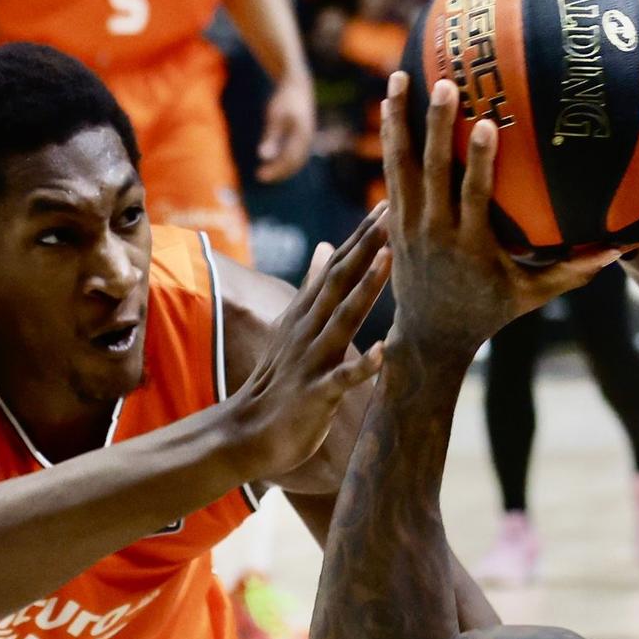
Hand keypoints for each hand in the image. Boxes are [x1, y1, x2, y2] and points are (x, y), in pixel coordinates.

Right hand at [227, 208, 390, 481]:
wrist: (246, 433)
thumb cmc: (279, 382)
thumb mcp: (294, 326)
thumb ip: (312, 287)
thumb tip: (325, 246)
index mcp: (307, 314)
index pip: (336, 267)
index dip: (361, 237)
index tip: (387, 205)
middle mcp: (308, 330)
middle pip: (339, 281)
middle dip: (366, 247)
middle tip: (392, 212)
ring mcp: (311, 361)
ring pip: (342, 319)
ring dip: (366, 289)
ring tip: (389, 259)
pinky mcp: (315, 395)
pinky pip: (342, 379)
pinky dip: (362, 366)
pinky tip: (383, 354)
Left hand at [257, 74, 315, 180]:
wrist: (298, 86)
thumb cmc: (284, 99)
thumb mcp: (274, 116)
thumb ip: (271, 137)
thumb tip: (263, 156)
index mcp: (301, 135)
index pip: (288, 160)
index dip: (275, 170)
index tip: (259, 175)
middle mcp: (307, 140)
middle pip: (294, 164)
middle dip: (277, 173)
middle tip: (259, 177)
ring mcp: (307, 140)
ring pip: (297, 162)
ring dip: (282, 170)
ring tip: (265, 174)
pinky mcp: (304, 138)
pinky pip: (297, 156)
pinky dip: (285, 163)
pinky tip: (273, 164)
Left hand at [381, 72, 621, 357]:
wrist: (430, 335)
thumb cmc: (489, 312)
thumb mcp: (531, 297)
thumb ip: (572, 271)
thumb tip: (621, 248)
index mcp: (470, 247)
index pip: (474, 197)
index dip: (480, 160)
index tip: (489, 123)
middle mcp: (434, 232)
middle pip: (432, 172)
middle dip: (438, 127)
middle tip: (446, 82)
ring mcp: (408, 224)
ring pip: (400, 165)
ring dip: (399, 120)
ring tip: (398, 75)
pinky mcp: (393, 220)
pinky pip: (390, 171)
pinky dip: (390, 136)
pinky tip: (389, 102)